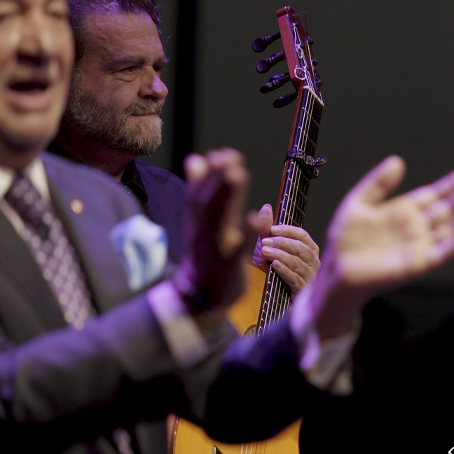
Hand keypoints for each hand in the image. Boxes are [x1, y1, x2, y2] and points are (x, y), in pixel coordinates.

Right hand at [175, 149, 261, 312]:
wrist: (197, 298)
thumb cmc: (204, 255)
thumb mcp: (199, 223)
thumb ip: (200, 192)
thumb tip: (195, 159)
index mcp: (198, 221)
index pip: (200, 194)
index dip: (209, 174)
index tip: (220, 155)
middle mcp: (204, 232)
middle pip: (208, 202)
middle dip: (217, 178)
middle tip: (228, 156)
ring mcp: (216, 248)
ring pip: (220, 219)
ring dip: (227, 196)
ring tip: (237, 174)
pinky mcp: (229, 265)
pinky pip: (238, 248)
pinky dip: (247, 232)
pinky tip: (257, 217)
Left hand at [252, 203, 321, 294]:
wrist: (275, 297)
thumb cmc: (276, 269)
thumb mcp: (269, 247)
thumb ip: (267, 228)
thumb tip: (266, 207)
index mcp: (309, 250)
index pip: (302, 236)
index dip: (288, 231)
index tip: (272, 229)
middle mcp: (313, 262)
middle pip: (300, 248)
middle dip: (282, 243)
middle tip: (265, 241)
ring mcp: (309, 277)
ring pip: (296, 262)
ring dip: (280, 255)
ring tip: (265, 251)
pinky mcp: (301, 290)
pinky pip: (294, 278)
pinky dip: (284, 270)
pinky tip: (274, 265)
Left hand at [305, 156, 453, 338]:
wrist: (338, 269)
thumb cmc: (346, 238)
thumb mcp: (358, 203)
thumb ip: (378, 183)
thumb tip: (398, 161)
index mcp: (407, 209)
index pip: (436, 194)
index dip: (453, 184)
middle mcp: (419, 226)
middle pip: (450, 208)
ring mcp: (422, 245)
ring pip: (452, 229)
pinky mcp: (420, 264)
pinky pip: (443, 253)